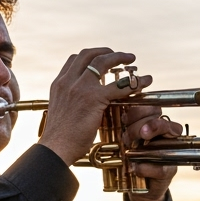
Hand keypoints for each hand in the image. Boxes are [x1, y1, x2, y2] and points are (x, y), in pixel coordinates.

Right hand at [38, 48, 152, 165]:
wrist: (55, 148)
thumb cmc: (59, 138)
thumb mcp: (60, 112)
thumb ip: (70, 102)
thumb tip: (81, 105)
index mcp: (59, 84)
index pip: (74, 59)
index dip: (90, 56)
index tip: (101, 58)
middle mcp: (67, 81)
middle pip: (88, 55)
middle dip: (106, 51)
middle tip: (119, 55)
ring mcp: (80, 88)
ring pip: (102, 62)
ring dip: (120, 57)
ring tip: (131, 59)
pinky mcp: (94, 98)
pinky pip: (119, 85)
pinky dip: (134, 82)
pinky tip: (144, 81)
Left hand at [120, 103, 181, 200]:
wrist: (136, 187)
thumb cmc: (129, 159)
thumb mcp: (122, 140)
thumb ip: (120, 126)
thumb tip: (109, 110)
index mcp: (153, 124)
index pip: (153, 109)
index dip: (139, 111)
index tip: (124, 118)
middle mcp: (164, 136)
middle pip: (161, 121)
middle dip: (142, 125)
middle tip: (127, 136)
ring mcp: (169, 153)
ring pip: (167, 141)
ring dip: (146, 144)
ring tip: (130, 148)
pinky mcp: (169, 171)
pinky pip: (162, 167)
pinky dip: (146, 167)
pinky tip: (134, 168)